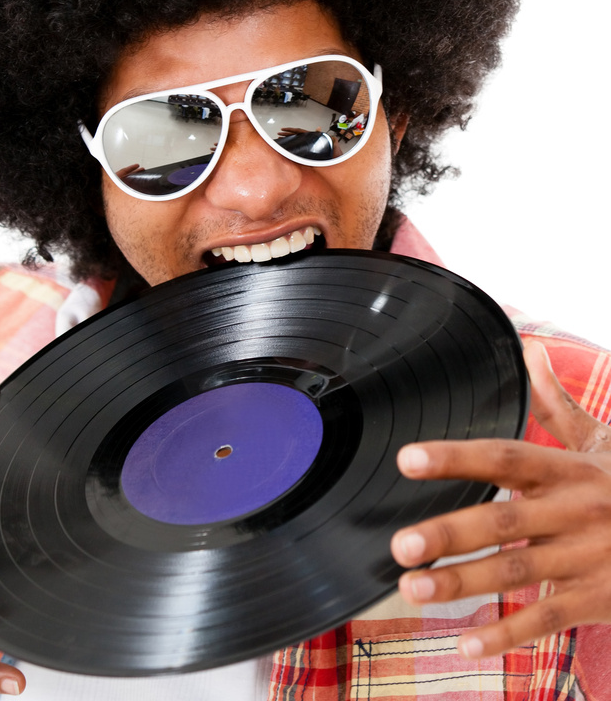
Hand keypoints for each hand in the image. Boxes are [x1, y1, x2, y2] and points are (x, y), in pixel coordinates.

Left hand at [391, 341, 610, 658]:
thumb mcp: (602, 441)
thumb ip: (557, 404)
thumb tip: (529, 349)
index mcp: (568, 469)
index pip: (504, 457)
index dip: (455, 457)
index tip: (407, 458)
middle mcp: (575, 511)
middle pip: (504, 521)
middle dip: (450, 534)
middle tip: (400, 546)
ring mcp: (588, 558)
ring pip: (517, 572)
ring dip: (462, 584)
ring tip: (412, 588)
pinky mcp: (600, 598)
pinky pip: (549, 618)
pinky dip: (507, 634)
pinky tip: (466, 641)